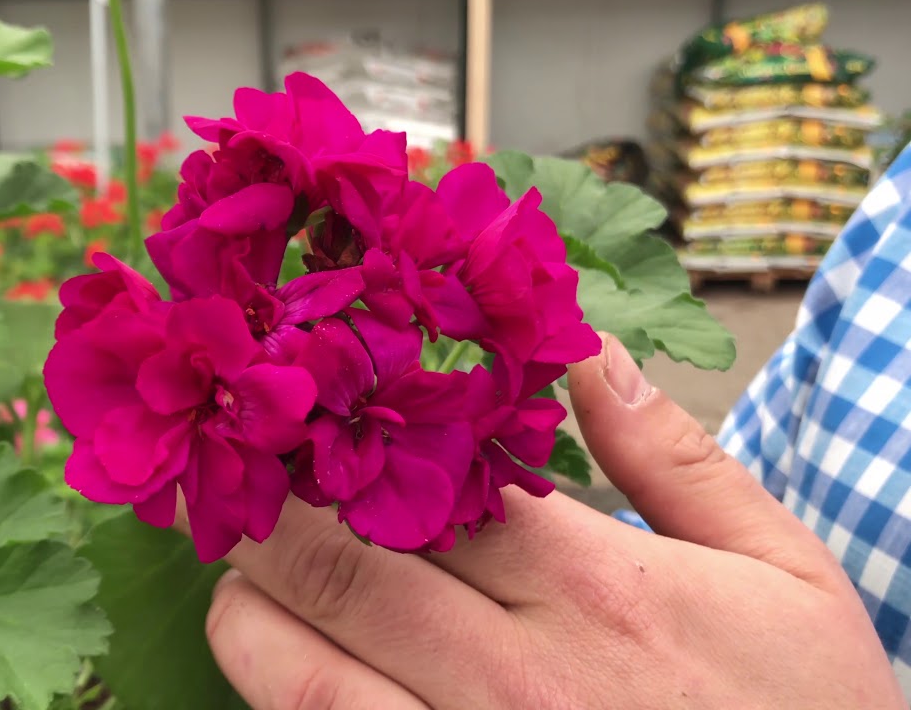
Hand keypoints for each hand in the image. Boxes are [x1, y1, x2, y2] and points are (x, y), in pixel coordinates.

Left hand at [184, 333, 903, 708]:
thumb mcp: (784, 574)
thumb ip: (678, 455)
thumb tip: (587, 350)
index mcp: (596, 587)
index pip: (428, 479)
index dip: (350, 434)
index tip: (307, 407)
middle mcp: (516, 675)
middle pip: (339, 566)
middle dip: (269, 510)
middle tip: (240, 477)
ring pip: (300, 674)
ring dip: (248, 611)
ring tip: (245, 574)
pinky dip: (281, 695)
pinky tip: (276, 661)